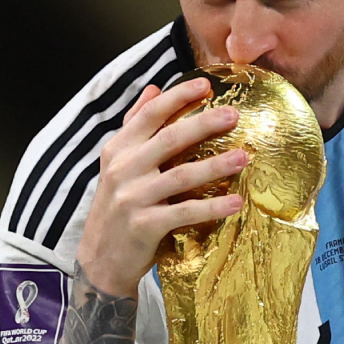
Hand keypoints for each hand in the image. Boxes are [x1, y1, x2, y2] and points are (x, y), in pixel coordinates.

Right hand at [75, 77, 248, 295]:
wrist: (100, 258)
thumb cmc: (117, 206)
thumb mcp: (118, 163)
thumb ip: (135, 125)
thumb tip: (154, 88)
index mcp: (118, 149)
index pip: (150, 115)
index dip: (177, 96)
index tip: (205, 84)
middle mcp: (123, 169)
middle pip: (169, 139)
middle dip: (204, 124)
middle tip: (234, 115)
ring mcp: (133, 198)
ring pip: (181, 175)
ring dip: (216, 165)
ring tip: (244, 157)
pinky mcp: (145, 226)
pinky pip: (185, 212)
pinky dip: (212, 207)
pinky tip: (236, 202)